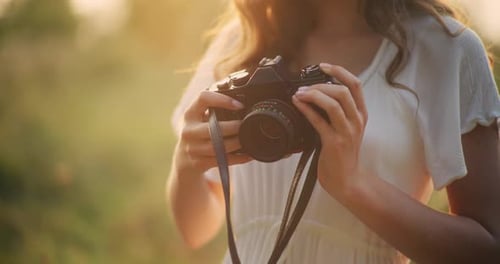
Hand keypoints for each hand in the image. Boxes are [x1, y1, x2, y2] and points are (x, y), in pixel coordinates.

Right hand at [175, 90, 251, 175]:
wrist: (184, 160)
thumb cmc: (199, 134)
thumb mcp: (200, 118)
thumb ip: (215, 109)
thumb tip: (242, 104)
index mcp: (190, 114)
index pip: (203, 98)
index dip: (222, 99)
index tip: (239, 105)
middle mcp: (189, 130)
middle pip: (213, 127)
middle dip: (233, 127)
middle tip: (246, 125)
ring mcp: (193, 148)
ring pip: (218, 146)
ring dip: (237, 143)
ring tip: (248, 138)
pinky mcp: (199, 163)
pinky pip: (222, 160)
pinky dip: (238, 158)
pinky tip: (248, 155)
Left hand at [292, 63, 368, 197]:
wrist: (347, 180)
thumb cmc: (342, 154)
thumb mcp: (346, 129)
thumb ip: (337, 112)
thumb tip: (316, 93)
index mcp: (361, 114)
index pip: (356, 84)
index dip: (340, 71)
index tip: (323, 66)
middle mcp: (357, 121)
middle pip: (343, 91)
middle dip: (321, 84)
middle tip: (304, 86)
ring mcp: (347, 132)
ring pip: (333, 104)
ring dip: (313, 94)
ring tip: (299, 94)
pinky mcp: (334, 143)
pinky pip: (319, 121)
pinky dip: (306, 110)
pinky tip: (297, 104)